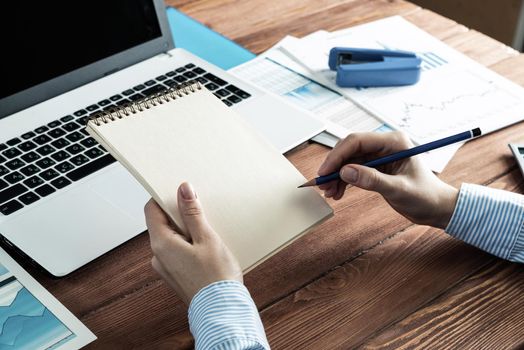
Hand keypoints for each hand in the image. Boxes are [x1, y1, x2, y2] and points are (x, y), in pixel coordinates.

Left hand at [144, 182, 241, 304]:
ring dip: (186, 229)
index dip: (163, 197)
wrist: (222, 310)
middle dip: (179, 214)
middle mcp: (158, 256)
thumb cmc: (216, 277)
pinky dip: (188, 244)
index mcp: (161, 244)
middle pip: (162, 223)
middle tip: (200, 211)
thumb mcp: (207, 238)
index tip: (179, 191)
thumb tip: (183, 190)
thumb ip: (192, 213)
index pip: (151, 210)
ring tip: (207, 231)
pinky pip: (177, 251)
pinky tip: (206, 246)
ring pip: (171, 238)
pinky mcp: (175, 274)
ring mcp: (166, 267)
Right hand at [317, 131, 458, 228]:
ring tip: (330, 193)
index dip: (337, 155)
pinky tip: (338, 193)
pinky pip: (353, 170)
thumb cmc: (426, 196)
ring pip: (348, 161)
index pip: (357, 141)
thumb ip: (372, 180)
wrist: (436, 208)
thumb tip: (345, 173)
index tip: (325, 172)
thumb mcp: (399, 190)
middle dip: (334, 167)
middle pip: (349, 150)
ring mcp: (379, 156)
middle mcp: (384, 145)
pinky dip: (343, 181)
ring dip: (336, 176)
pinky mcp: (376, 167)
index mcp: (393, 142)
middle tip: (323, 184)